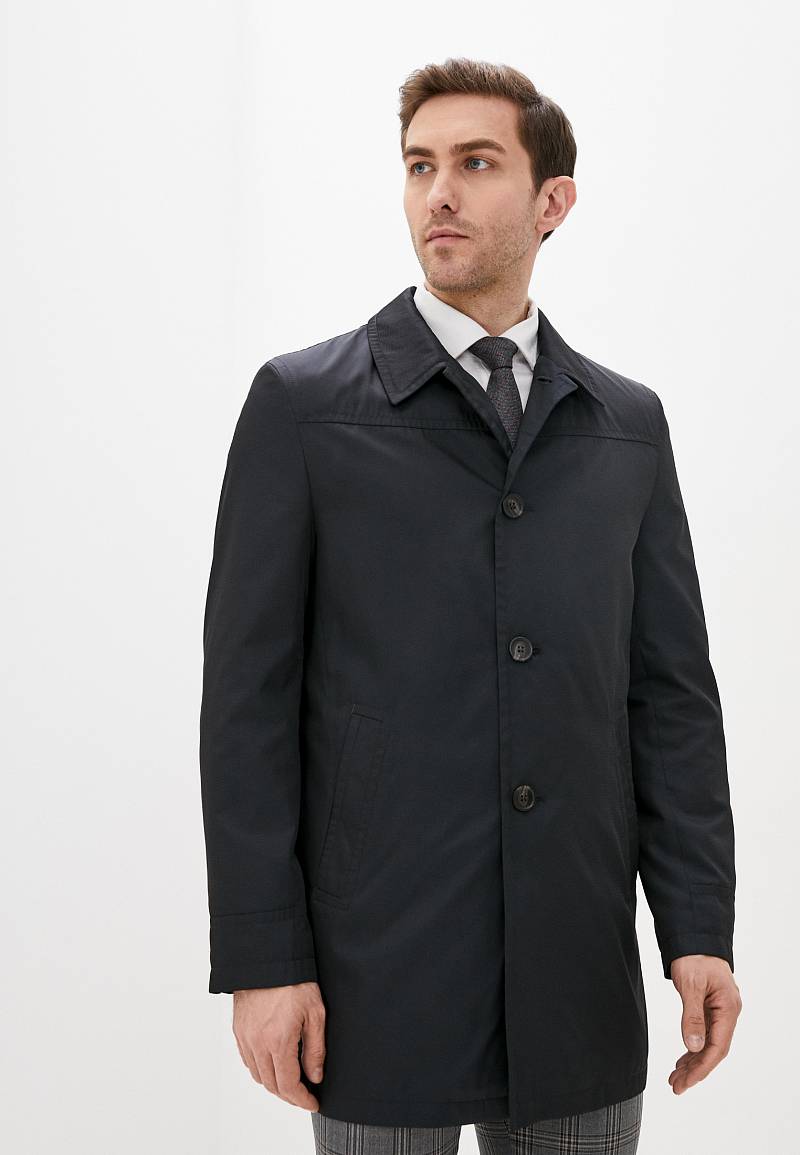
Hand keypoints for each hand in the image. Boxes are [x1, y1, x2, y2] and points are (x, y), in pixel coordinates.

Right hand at [232, 982, 326, 1110]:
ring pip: (258, 1075)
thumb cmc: (294, 981)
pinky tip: (273, 1064)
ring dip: (275, 1084)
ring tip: (292, 1082)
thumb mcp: (315, 1013)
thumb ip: (315, 1049)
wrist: (267, 959)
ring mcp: (245, 1038)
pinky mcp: (239, 1030)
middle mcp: (257, 1044)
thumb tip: (315, 1076)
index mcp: (278, 1041)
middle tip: (305, 1095)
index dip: (301, 1099)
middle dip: (290, 1095)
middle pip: (272, 1085)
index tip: (313, 1102)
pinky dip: (261, 1069)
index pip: (288, 1085)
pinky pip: (248, 1060)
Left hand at [668, 955, 741, 1093]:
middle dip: (695, 1070)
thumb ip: (692, 1016)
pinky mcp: (710, 1008)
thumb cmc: (694, 956)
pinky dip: (692, 1048)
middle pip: (714, 1050)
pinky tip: (683, 1060)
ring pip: (708, 1044)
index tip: (686, 1082)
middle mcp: (728, 1012)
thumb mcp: (691, 984)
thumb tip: (694, 1047)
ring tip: (675, 1078)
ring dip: (693, 1062)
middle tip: (676, 1086)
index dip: (702, 1068)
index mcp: (728, 1008)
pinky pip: (703, 1034)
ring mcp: (720, 1011)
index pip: (717, 1047)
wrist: (694, 936)